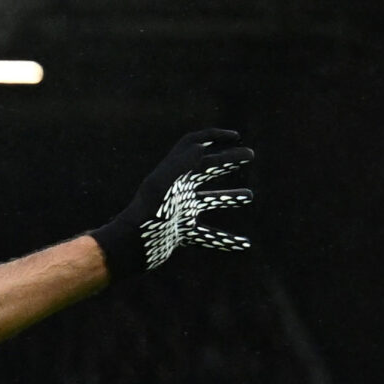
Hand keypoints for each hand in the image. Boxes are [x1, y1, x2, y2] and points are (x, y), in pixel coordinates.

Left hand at [88, 128, 254, 279]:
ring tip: (249, 196)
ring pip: (209, 201)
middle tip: (250, 154)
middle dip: (228, 160)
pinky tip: (243, 245)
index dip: (214, 136)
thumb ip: (181, 163)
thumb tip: (202, 145)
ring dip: (230, 197)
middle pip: (206, 169)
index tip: (236, 136)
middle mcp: (177, 190)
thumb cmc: (147, 215)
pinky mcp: (181, 233)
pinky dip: (226, 240)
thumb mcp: (162, 185)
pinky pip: (208, 236)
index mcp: (173, 174)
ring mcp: (180, 212)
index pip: (193, 145)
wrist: (133, 247)